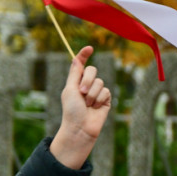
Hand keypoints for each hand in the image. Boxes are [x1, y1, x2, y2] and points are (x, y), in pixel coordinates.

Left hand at [50, 46, 112, 169]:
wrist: (81, 127)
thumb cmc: (71, 110)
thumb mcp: (70, 89)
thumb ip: (75, 73)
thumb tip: (76, 58)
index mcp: (75, 80)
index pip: (81, 64)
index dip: (84, 55)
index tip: (90, 48)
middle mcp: (87, 84)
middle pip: (93, 71)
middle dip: (87, 80)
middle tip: (81, 92)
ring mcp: (97, 92)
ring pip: (100, 82)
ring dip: (92, 93)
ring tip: (88, 104)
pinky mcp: (106, 99)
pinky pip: (106, 91)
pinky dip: (99, 99)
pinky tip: (95, 107)